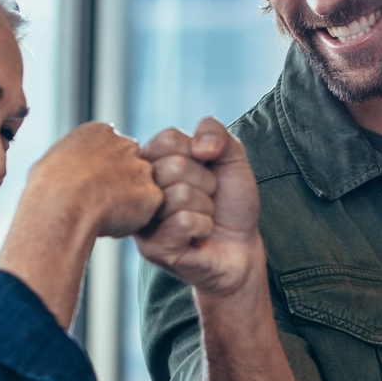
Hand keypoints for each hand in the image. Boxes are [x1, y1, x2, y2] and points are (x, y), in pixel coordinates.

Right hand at [25, 121, 161, 240]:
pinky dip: (134, 221)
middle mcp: (126, 144)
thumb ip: (71, 159)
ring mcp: (142, 168)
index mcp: (99, 132)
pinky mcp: (152, 194)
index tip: (90, 188)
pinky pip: (148, 211)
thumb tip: (70, 168)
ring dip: (129, 203)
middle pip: (132, 166)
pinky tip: (112, 225)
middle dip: (122, 185)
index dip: (102, 173)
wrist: (61, 205)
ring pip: (142, 188)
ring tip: (103, 217)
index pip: (112, 150)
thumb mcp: (51, 161)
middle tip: (99, 205)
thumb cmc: (47, 188)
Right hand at [135, 118, 262, 297]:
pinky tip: (199, 235)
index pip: (168, 139)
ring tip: (202, 216)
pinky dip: (204, 226)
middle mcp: (139, 189)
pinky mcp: (152, 248)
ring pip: (180, 195)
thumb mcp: (231, 157)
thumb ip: (215, 132)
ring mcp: (142, 220)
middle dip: (206, 183)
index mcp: (151, 162)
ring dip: (206, 207)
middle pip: (173, 167)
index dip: (199, 153)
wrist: (241, 246)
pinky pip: (184, 222)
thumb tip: (199, 146)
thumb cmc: (230, 202)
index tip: (204, 170)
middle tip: (206, 198)